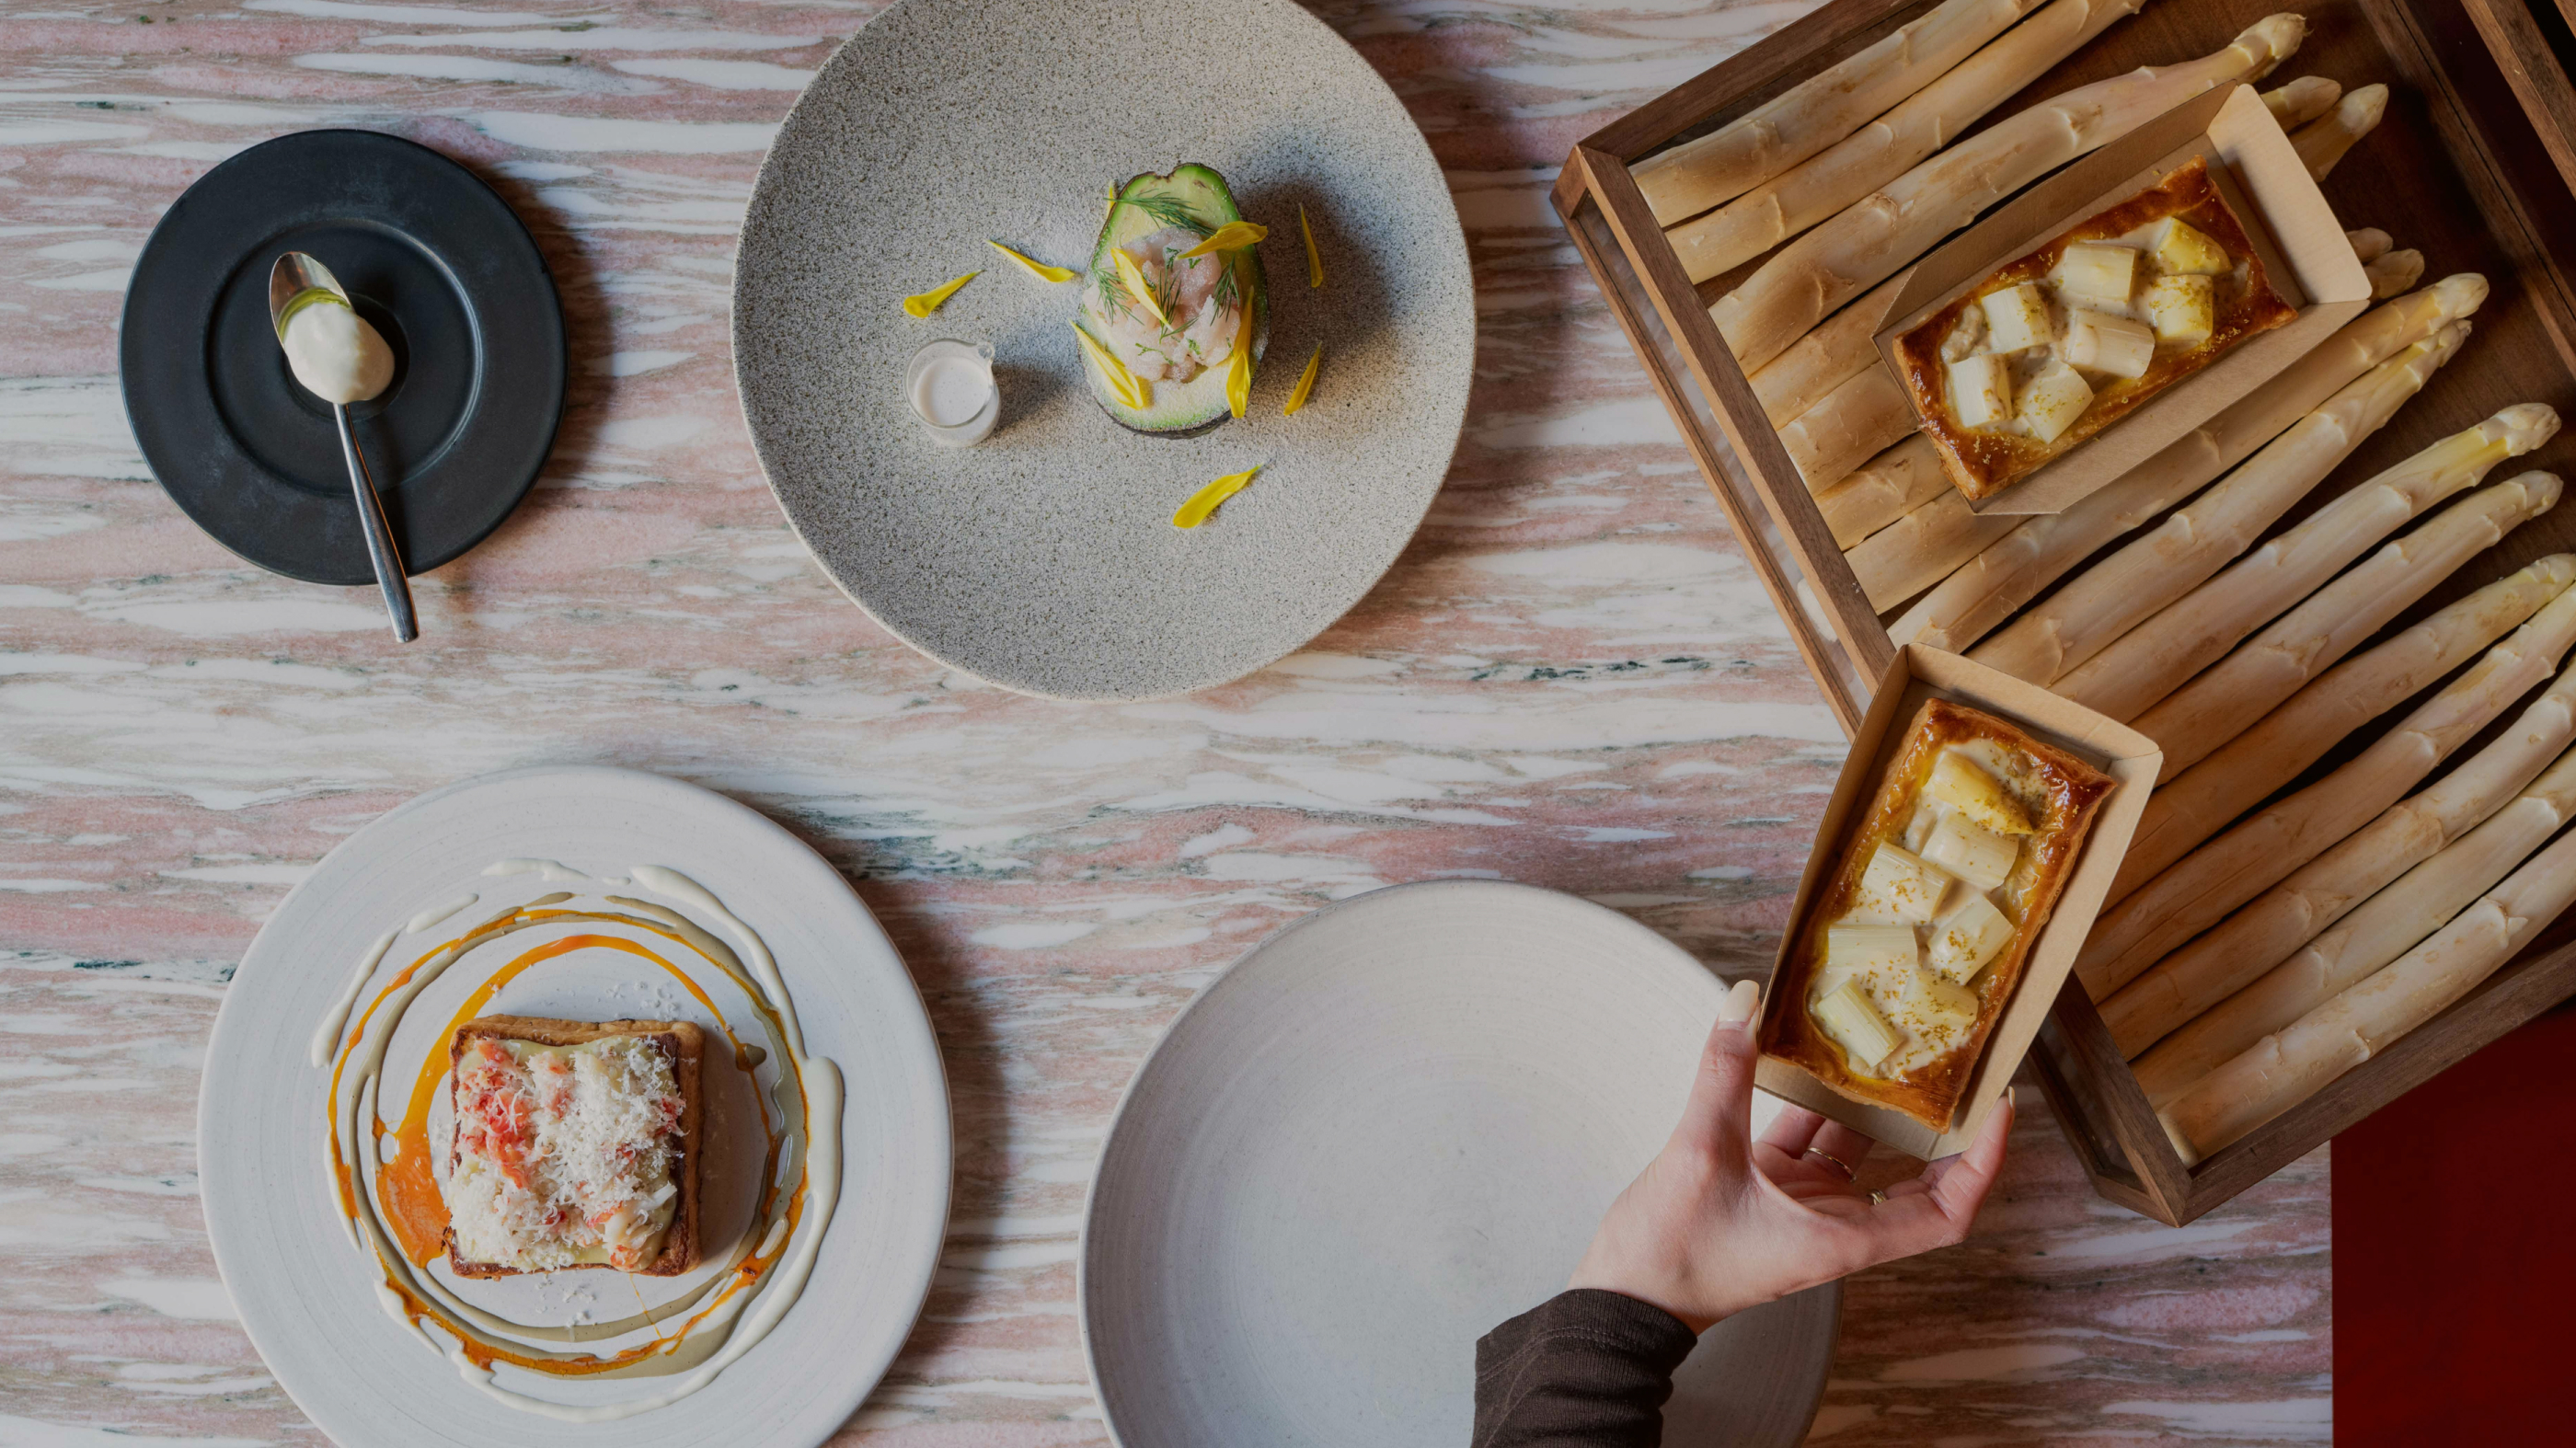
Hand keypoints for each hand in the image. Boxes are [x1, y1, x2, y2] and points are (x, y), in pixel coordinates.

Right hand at [1566, 978, 2013, 1331]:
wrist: (1622, 1300)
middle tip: (1955, 1066)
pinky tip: (1809, 1057)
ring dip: (1872, 1104)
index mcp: (1842, 1238)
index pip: (1946, 1210)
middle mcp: (1834, 1224)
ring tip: (1888, 1046)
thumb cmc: (1671, 1257)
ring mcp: (1801, 1206)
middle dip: (1938, 1124)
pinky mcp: (1766, 1189)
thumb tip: (1745, 1000)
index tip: (1995, 1107)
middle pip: (1914, 1177)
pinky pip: (1806, 1139)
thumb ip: (1724, 1073)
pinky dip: (1812, 1102)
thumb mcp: (1700, 1154)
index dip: (1981, 1161)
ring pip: (1856, 1150)